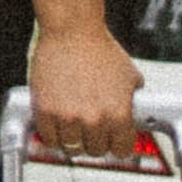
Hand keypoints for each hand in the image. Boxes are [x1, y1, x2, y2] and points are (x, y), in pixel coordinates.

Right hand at [27, 20, 138, 163]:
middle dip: (96, 141)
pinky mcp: (45, 111)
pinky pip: (49, 138)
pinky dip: (53, 135)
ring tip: (74, 128)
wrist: (72, 30)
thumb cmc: (99, 49)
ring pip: (72, 148)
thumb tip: (136, 115)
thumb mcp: (130, 76)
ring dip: (74, 140)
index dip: (118, 145)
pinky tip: (58, 125)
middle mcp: (94, 120)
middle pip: (96, 151)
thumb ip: (132, 101)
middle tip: (92, 130)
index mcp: (119, 114)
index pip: (122, 150)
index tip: (113, 142)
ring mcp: (68, 117)